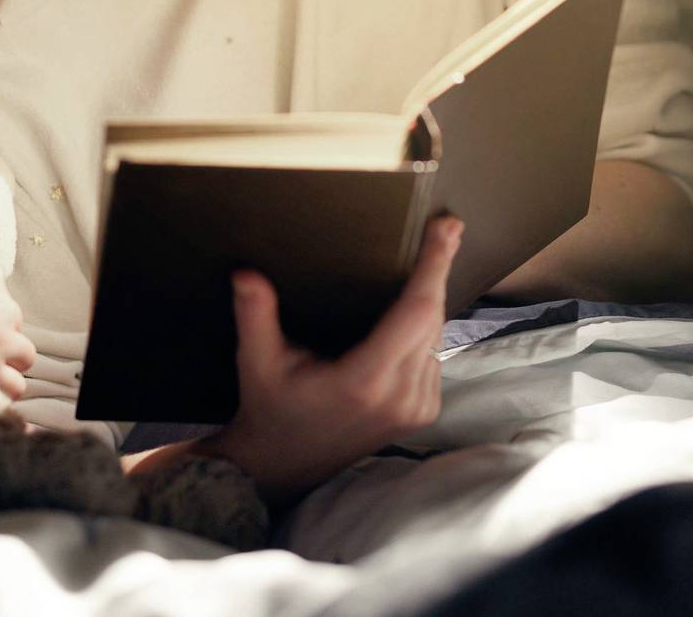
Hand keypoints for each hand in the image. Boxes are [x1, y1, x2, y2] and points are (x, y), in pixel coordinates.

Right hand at [197, 215, 463, 501]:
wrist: (284, 464)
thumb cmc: (270, 409)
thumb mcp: (257, 363)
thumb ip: (255, 316)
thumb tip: (246, 273)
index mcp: (364, 381)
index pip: (415, 312)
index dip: (432, 267)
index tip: (446, 230)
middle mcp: (398, 397)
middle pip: (432, 317)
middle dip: (437, 271)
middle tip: (445, 228)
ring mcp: (414, 408)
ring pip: (436, 335)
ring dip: (431, 300)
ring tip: (424, 264)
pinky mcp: (422, 413)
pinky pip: (433, 356)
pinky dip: (425, 330)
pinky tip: (410, 316)